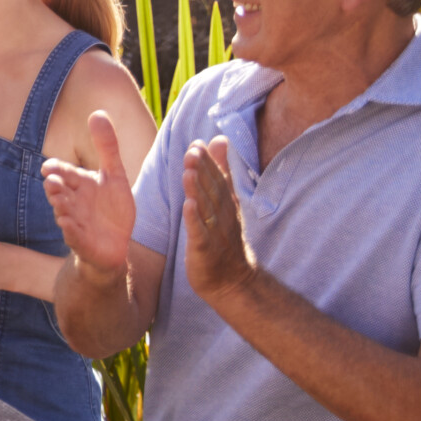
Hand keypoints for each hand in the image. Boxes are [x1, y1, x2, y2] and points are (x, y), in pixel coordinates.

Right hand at [42, 112, 135, 278]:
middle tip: (51, 181)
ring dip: (60, 207)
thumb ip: (106, 147)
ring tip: (59, 202)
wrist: (115, 245)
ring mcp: (75, 221)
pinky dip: (70, 230)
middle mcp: (73, 201)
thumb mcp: (114, 175)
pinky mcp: (81, 241)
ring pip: (63, 212)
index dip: (56, 169)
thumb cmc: (111, 209)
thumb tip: (97, 113)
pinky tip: (67, 224)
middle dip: (54, 187)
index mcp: (79, 184)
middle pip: (59, 191)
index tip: (49, 167)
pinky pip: (73, 235)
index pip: (64, 172)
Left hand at [181, 137, 257, 304]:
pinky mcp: (205, 250)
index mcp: (226, 204)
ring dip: (198, 190)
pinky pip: (200, 233)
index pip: (218, 179)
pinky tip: (188, 206)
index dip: (209, 161)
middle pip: (212, 189)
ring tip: (189, 171)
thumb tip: (219, 140)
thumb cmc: (224, 238)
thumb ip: (222, 171)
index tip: (198, 142)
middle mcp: (223, 215)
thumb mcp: (225, 201)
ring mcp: (215, 232)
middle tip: (193, 150)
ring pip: (206, 208)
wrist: (232, 281)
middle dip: (203, 170)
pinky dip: (195, 220)